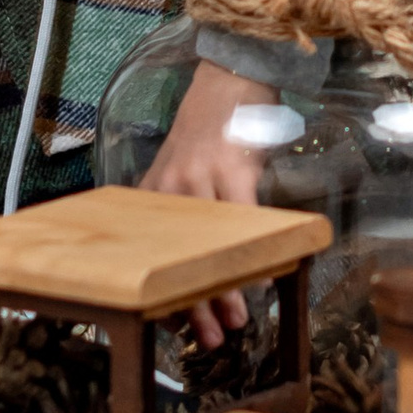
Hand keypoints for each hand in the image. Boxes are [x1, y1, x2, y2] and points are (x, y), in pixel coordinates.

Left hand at [138, 59, 268, 336]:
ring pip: (209, 247)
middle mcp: (171, 186)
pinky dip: (251, 250)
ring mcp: (201, 176)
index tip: (172, 326)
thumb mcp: (181, 162)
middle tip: (204, 338)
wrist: (230, 73)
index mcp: (154, 190)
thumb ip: (181, 201)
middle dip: (191, 303)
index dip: (160, 293)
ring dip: (225, 288)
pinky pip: (242, 219)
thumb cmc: (210, 122)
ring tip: (236, 321)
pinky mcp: (233, 166)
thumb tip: (196, 252)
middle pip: (176, 258)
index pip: (150, 254)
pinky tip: (262, 275)